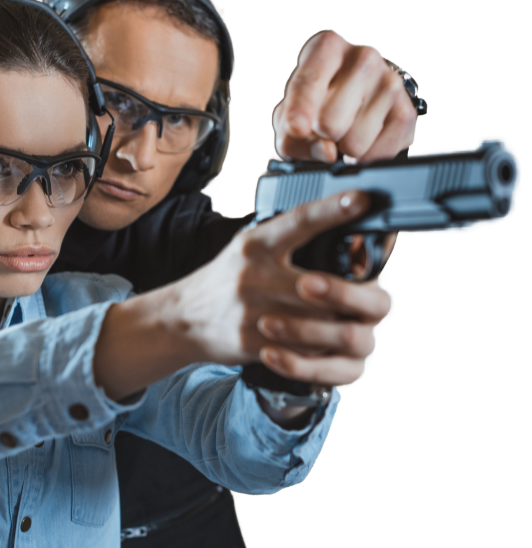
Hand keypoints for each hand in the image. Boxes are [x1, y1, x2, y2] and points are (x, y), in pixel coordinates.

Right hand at [175, 190, 394, 387]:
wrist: (183, 318)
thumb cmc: (226, 279)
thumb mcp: (249, 248)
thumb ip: (288, 240)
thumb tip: (346, 234)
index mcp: (255, 244)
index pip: (298, 221)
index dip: (331, 209)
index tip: (362, 199)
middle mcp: (252, 274)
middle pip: (319, 283)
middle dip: (346, 291)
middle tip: (365, 290)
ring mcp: (250, 311)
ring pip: (316, 320)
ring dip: (335, 321)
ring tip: (342, 318)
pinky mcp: (249, 342)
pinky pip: (300, 348)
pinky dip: (317, 345)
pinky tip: (318, 340)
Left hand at [272, 29, 417, 162]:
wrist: (360, 96)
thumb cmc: (317, 101)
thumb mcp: (289, 112)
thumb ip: (291, 136)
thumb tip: (326, 152)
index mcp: (327, 48)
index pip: (309, 81)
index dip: (299, 110)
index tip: (297, 128)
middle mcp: (363, 58)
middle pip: (329, 122)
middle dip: (322, 137)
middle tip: (325, 128)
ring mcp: (390, 83)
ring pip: (354, 143)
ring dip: (344, 148)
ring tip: (347, 129)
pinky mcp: (407, 111)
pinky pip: (378, 154)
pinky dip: (365, 157)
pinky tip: (364, 139)